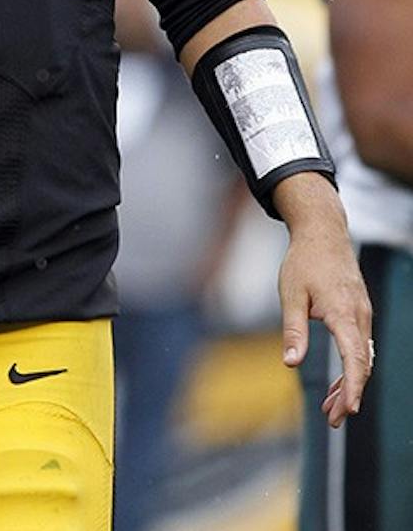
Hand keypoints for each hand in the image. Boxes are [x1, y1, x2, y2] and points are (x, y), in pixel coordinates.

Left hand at [275, 174, 372, 426]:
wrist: (323, 233)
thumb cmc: (304, 261)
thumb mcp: (291, 294)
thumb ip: (293, 330)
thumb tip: (290, 363)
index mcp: (343, 312)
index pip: (354, 358)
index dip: (353, 386)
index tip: (349, 410)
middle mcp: (359, 316)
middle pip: (361, 364)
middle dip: (349, 395)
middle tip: (332, 420)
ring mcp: (362, 314)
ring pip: (362, 357)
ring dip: (350, 384)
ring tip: (331, 409)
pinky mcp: (359, 312)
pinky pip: (360, 346)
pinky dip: (352, 366)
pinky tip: (340, 382)